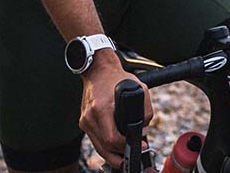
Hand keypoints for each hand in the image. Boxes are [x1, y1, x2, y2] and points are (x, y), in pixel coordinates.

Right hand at [79, 52, 152, 169]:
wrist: (98, 70)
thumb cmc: (117, 78)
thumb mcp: (140, 89)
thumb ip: (146, 111)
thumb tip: (143, 130)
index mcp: (102, 109)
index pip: (112, 139)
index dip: (125, 146)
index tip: (137, 145)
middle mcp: (90, 116)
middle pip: (104, 147)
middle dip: (118, 156)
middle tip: (129, 159)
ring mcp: (85, 120)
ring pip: (98, 146)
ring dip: (111, 154)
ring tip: (123, 157)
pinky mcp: (83, 121)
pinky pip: (95, 139)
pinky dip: (104, 146)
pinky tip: (114, 148)